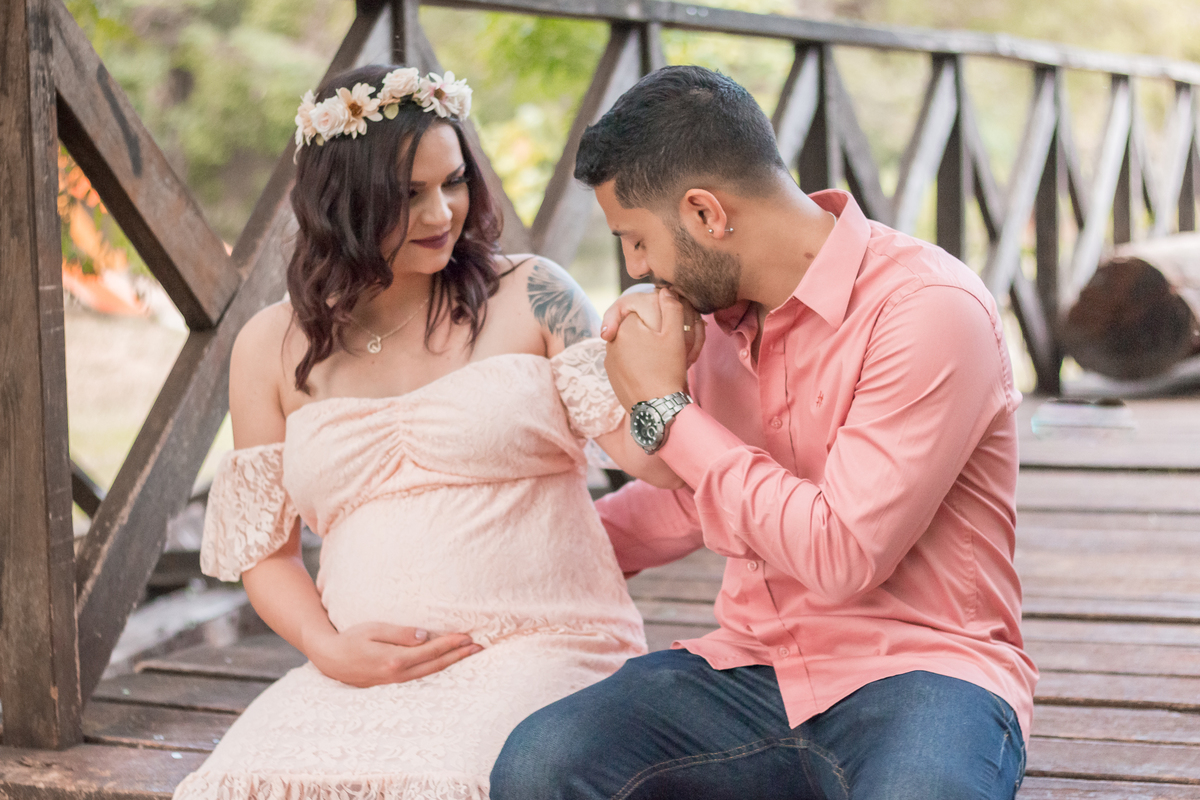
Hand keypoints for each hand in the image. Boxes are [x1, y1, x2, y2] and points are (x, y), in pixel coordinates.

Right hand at [308, 622, 480, 687]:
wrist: (330, 659)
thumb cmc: (351, 639)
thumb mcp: (373, 629)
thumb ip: (399, 634)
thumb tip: (424, 636)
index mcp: (394, 659)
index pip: (429, 650)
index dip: (450, 643)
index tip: (467, 637)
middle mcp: (397, 674)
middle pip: (435, 665)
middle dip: (458, 656)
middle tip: (479, 647)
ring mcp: (395, 682)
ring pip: (430, 673)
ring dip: (450, 663)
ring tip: (468, 655)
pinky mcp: (392, 683)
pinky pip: (420, 677)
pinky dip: (436, 670)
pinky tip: (445, 664)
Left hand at [601, 286, 705, 367]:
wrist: (656, 409)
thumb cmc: (667, 370)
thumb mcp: (675, 335)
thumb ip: (671, 307)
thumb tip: (665, 290)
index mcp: (625, 325)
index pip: (640, 306)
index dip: (660, 313)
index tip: (673, 323)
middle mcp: (611, 340)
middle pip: (635, 324)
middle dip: (653, 329)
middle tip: (673, 344)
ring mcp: (609, 358)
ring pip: (630, 342)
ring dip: (646, 344)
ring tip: (665, 358)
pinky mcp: (612, 374)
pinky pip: (625, 358)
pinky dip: (638, 359)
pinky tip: (653, 370)